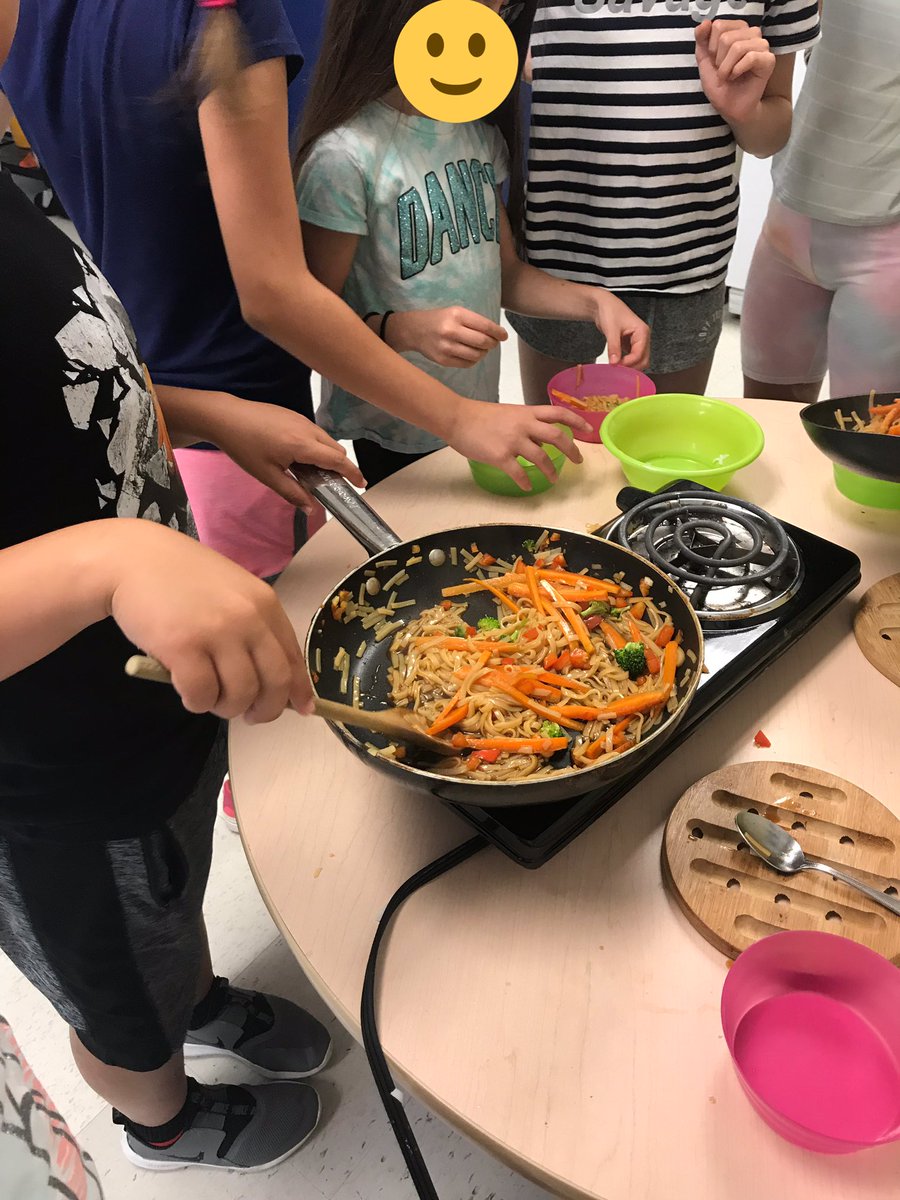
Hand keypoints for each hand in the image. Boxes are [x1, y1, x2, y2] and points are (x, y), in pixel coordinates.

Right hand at [109, 521, 311, 722]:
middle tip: (249, 715)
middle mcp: (248, 618)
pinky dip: (197, 702)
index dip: (299, 690)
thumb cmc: (183, 579)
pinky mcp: (183, 646)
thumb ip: (256, 629)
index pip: (294, 658)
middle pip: (275, 682)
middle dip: (266, 709)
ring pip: (240, 694)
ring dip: (226, 707)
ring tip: (210, 697)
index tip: (301, 709)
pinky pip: (202, 695)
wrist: (134, 559)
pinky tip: (188, 692)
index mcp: (265, 605)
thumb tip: (277, 680)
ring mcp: (216, 632)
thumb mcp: (233, 593)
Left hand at [209, 396, 365, 512]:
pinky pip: (315, 432)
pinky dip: (317, 446)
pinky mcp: (293, 415)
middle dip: (341, 466)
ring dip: (328, 455)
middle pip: (336, 448)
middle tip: (335, 483)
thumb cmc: (244, 446)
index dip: (352, 473)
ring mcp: (301, 419)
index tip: (361, 484)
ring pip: (326, 439)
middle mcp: (307, 429)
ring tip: (315, 472)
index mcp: (302, 445)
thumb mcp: (267, 475)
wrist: (226, 417)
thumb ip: (292, 492)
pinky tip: (301, 457)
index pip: (338, 459)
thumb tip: (311, 509)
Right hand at [389, 307, 506, 367]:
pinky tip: (470, 353)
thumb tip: (497, 334)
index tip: (504, 336)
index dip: (498, 333)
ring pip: (477, 355)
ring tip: (481, 348)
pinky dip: (474, 359)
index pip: (485, 326)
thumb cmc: (440, 319)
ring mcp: (447, 348)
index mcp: (457, 315)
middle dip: (492, 343)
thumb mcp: (455, 312)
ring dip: (484, 353)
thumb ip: (474, 321)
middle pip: (483, 342)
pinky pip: (467, 364)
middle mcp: (451, 331)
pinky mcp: (443, 360)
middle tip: (493, 343)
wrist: (414, 330)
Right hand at [446, 400, 589, 490]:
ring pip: (541, 457)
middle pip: (557, 436)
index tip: (589, 429)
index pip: (558, 412)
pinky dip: (526, 481)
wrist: (457, 418)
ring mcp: (513, 441)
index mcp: (527, 412)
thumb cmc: (480, 416)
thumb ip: (527, 425)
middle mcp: (524, 425)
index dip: (577, 420)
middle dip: (572, 450)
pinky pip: (519, 472)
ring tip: (554, 478)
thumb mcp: (509, 414)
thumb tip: (542, 440)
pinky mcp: (501, 455)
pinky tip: (528, 486)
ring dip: (550, 470)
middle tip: (578, 461)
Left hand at [592, 291, 649, 369]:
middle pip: (643, 360)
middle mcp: (643, 337)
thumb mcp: (611, 329)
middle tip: (616, 368)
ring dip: (629, 366)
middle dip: (631, 367)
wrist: (603, 305)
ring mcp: (637, 342)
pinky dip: (626, 363)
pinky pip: (632, 358)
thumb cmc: (609, 311)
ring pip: (639, 361)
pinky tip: (616, 363)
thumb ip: (614, 347)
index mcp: (642, 332)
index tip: (616, 365)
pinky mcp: (630, 345)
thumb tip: (614, 362)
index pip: (640, 354)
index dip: (629, 362)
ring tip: (615, 366)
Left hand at [695, 20, 775, 125]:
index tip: (715, 61)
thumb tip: (704, 22)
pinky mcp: (768, 60)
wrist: (730, 108)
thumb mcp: (704, 61)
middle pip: (726, 37)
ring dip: (726, 68)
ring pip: (738, 47)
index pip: (718, 25)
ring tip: (728, 76)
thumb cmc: (720, 85)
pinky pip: (751, 57)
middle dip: (718, 60)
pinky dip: (737, 71)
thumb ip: (702, 40)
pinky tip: (736, 77)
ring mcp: (762, 45)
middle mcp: (751, 34)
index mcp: (737, 30)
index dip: (711, 48)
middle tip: (723, 71)